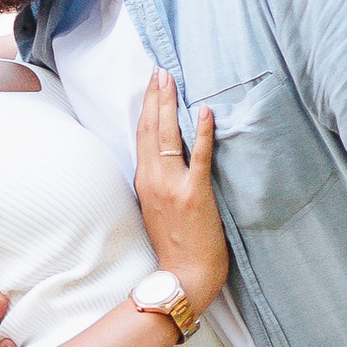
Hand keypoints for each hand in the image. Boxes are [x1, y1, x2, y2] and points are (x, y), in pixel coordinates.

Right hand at [134, 68, 227, 311]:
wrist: (184, 275)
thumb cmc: (176, 245)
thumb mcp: (157, 209)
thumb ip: (159, 182)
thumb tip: (167, 157)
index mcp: (144, 182)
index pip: (142, 135)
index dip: (146, 106)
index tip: (151, 83)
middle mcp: (153, 180)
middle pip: (150, 129)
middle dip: (155, 96)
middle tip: (160, 70)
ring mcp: (172, 186)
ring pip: (167, 136)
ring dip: (170, 104)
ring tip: (172, 80)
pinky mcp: (195, 194)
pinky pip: (199, 157)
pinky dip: (202, 132)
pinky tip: (205, 111)